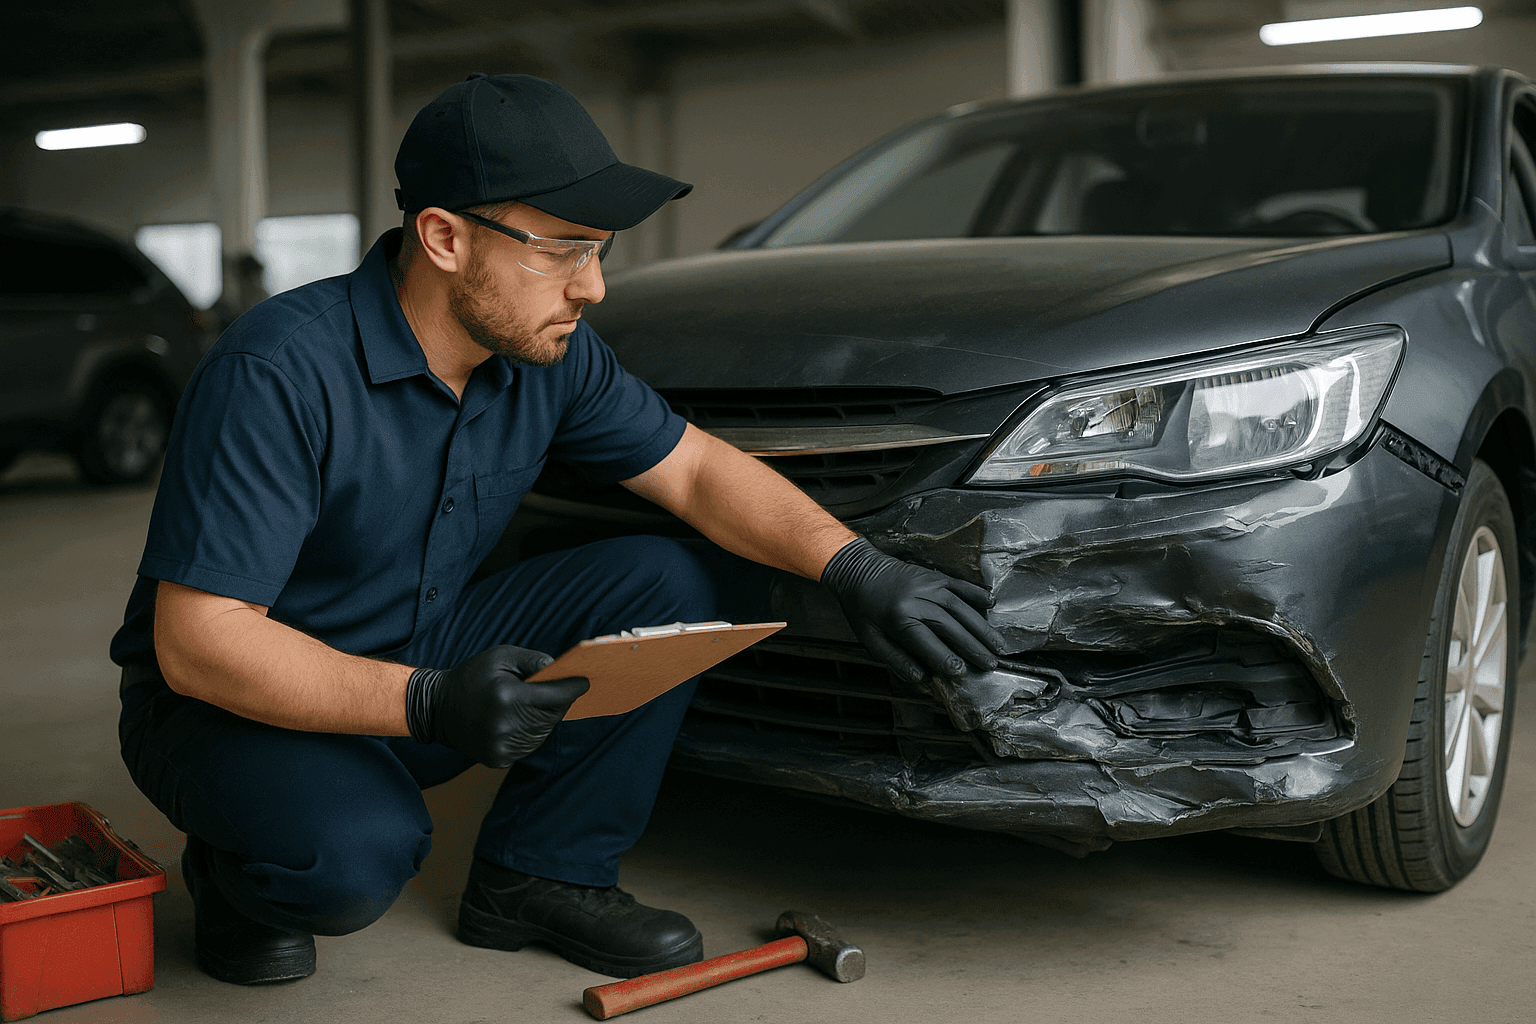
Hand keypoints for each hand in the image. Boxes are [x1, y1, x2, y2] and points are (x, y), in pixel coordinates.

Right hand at [405, 646, 588, 766]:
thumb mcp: (500, 657)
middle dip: (560, 701)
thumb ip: (532, 660)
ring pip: (542, 732)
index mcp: (507, 697)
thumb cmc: (471, 677)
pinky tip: (523, 719)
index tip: (584, 681)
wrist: (435, 708)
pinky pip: (529, 745)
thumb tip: (559, 669)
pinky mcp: (498, 759)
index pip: (554, 696)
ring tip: (539, 703)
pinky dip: (532, 732)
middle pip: (551, 716)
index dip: (572, 688)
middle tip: (562, 689)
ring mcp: (502, 745)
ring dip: (547, 718)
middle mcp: (506, 725)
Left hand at [820, 538, 1005, 683]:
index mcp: (898, 618)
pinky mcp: (934, 575)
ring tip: (998, 645)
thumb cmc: (863, 610)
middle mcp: (916, 599)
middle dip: (972, 647)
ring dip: (981, 627)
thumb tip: (922, 678)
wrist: (857, 570)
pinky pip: (959, 584)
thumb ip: (896, 660)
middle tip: (990, 664)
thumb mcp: (871, 640)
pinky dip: (976, 593)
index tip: (962, 672)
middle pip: (950, 626)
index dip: (946, 659)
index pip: (928, 643)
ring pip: (960, 608)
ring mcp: (928, 584)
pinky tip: (992, 603)